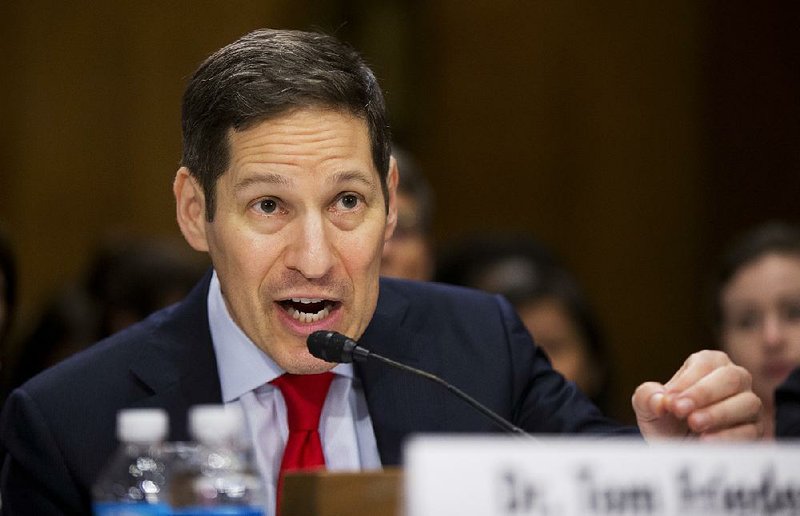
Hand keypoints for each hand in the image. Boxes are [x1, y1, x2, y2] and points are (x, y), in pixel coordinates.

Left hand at [632, 350, 762, 440]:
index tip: (670, 401)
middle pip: (731, 377)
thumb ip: (647, 396)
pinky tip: (706, 441)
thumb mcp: (646, 406)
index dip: (687, 381)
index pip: (705, 363)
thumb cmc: (664, 420)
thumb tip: (660, 400)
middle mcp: (734, 380)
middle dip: (704, 394)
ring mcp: (747, 405)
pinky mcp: (754, 431)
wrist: (673, 451)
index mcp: (708, 364)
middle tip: (680, 410)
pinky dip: (728, 436)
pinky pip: (750, 431)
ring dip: (718, 413)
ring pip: (747, 402)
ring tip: (694, 424)